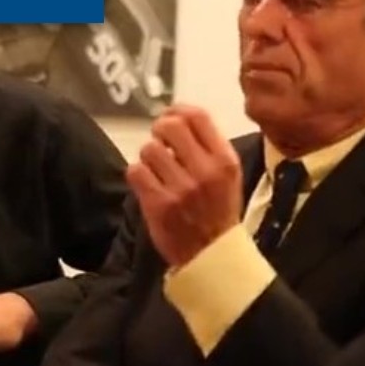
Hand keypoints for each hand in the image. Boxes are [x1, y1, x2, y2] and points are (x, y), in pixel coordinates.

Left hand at [127, 105, 242, 266]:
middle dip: (160, 130)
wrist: (211, 255)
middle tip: (161, 143)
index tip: (171, 117)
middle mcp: (205, 171)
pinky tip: (149, 185)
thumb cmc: (218, 212)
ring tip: (158, 172)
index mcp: (225, 161)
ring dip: (149, 158)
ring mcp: (181, 188)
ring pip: (149, 149)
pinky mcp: (159, 204)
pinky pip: (136, 171)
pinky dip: (138, 175)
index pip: (197, 116)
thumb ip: (209, 146)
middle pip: (170, 126)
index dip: (177, 110)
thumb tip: (178, 116)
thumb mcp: (228, 176)